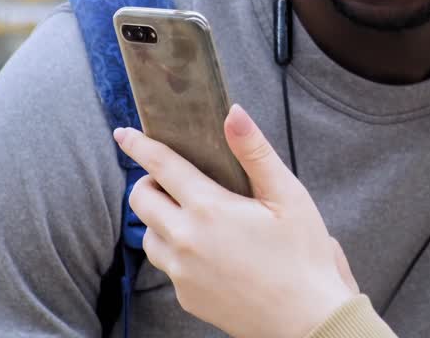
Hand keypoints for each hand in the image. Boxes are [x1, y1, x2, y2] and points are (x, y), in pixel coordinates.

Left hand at [114, 105, 357, 337]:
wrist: (306, 320)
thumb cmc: (302, 255)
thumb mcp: (287, 196)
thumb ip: (254, 152)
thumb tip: (233, 113)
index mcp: (209, 209)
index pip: (162, 167)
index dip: (140, 145)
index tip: (124, 133)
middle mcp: (186, 240)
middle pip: (141, 200)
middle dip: (150, 183)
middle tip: (176, 181)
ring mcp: (182, 272)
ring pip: (148, 234)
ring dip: (160, 218)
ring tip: (195, 217)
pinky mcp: (186, 296)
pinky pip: (167, 264)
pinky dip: (177, 250)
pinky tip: (211, 250)